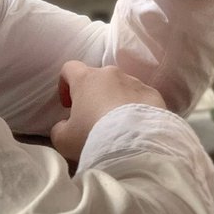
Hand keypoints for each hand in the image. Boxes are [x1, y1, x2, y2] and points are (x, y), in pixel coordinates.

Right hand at [50, 60, 166, 162]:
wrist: (136, 145)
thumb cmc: (93, 136)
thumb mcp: (64, 139)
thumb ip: (59, 128)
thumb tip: (64, 125)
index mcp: (86, 79)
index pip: (70, 68)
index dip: (65, 84)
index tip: (68, 105)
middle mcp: (111, 74)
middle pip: (98, 79)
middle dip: (94, 95)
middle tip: (93, 120)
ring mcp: (135, 82)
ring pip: (122, 87)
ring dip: (116, 101)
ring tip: (118, 126)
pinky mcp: (154, 94)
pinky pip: (141, 98)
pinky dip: (136, 108)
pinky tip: (136, 128)